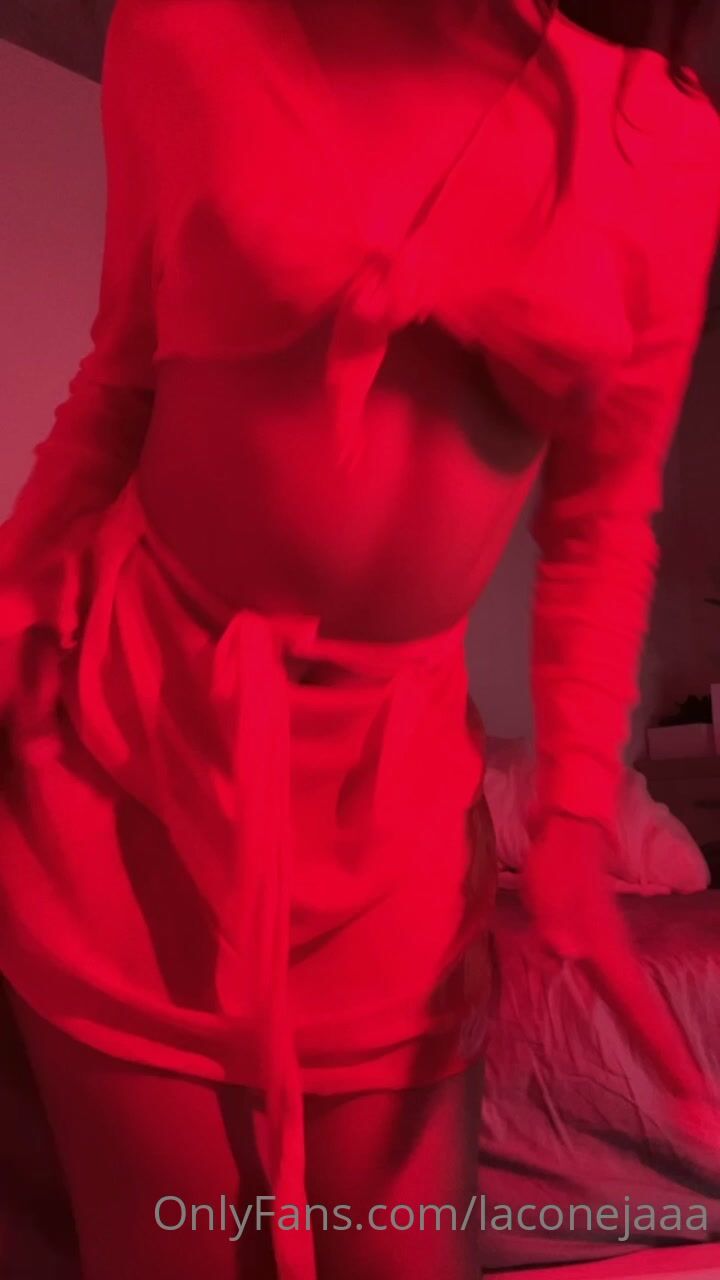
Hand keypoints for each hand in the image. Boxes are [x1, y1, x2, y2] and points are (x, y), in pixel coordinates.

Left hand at [522, 812, 709, 1102]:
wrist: (571, 833)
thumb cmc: (560, 867)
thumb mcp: (552, 893)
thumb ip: (559, 924)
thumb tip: (565, 947)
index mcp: (615, 961)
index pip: (647, 1019)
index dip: (671, 1061)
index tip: (697, 1103)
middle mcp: (624, 968)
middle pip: (657, 1031)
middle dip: (682, 1077)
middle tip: (703, 1127)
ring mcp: (619, 964)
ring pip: (649, 1021)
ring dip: (670, 1061)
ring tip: (690, 1105)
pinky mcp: (609, 957)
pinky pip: (635, 1006)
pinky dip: (652, 1037)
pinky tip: (654, 1053)